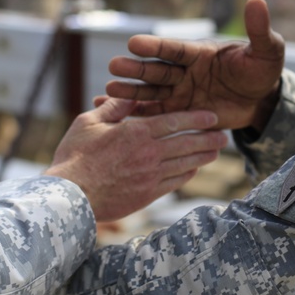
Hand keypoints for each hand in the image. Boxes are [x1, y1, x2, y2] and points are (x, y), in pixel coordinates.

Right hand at [43, 98, 226, 221]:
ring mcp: (150, 177)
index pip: (174, 122)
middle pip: (187, 144)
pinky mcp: (147, 195)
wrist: (70, 197)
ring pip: (186, 164)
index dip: (196, 118)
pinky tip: (194, 169)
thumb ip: (113, 108)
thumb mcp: (89, 123)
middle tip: (224, 135)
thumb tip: (128, 97)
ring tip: (216, 152)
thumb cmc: (74, 156)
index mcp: (136, 133)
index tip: (212, 116)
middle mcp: (149, 154)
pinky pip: (175, 183)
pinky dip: (187, 174)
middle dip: (208, 139)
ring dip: (203, 157)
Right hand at [104, 0, 283, 131]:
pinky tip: (116, 111)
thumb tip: (257, 1)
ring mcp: (180, 92)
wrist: (261, 100)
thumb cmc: (262, 70)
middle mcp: (185, 71)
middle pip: (157, 69)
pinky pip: (156, 113)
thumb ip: (259, 30)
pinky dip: (136, 113)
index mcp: (200, 53)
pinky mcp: (180, 112)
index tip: (134, 42)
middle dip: (136, 68)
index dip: (155, 46)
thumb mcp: (267, 51)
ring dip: (131, 90)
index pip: (174, 49)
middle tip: (114, 66)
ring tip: (111, 89)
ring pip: (151, 91)